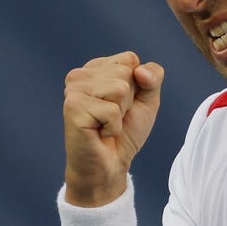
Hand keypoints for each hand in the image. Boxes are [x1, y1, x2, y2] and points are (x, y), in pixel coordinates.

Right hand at [62, 52, 163, 205]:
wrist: (110, 166)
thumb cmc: (126, 133)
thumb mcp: (148, 100)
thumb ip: (153, 77)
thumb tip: (139, 71)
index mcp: (96, 68)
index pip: (130, 59)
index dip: (137, 85)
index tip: (122, 104)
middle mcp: (80, 75)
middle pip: (125, 72)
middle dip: (129, 100)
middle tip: (113, 117)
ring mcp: (74, 90)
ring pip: (120, 88)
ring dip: (121, 113)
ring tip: (106, 124)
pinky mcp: (73, 107)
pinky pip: (112, 110)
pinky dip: (114, 127)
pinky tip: (100, 133)